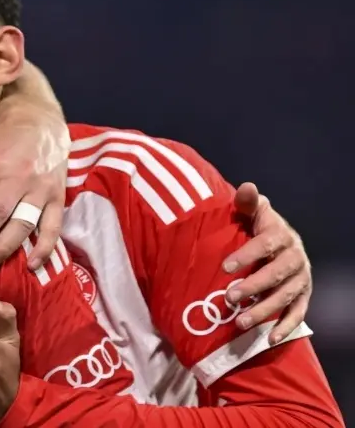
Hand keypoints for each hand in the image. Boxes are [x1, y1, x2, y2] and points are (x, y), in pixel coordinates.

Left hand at [222, 182, 310, 343]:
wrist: (280, 241)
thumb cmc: (257, 226)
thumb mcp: (252, 212)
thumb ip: (246, 203)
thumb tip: (247, 186)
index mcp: (281, 234)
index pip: (266, 244)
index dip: (247, 255)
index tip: (225, 267)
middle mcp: (295, 257)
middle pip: (277, 274)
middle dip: (253, 287)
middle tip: (229, 297)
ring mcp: (301, 278)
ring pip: (285, 297)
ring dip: (264, 311)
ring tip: (240, 323)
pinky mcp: (302, 296)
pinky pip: (297, 314)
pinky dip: (285, 327)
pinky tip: (269, 339)